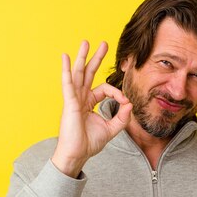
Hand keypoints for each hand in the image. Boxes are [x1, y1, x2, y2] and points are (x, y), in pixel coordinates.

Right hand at [51, 41, 132, 177]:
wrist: (77, 154)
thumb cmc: (89, 143)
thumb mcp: (111, 129)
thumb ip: (122, 117)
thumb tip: (130, 103)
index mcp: (89, 103)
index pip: (104, 89)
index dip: (116, 93)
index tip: (125, 102)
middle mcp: (80, 98)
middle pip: (89, 73)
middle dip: (96, 58)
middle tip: (103, 43)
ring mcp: (74, 99)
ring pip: (79, 74)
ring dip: (83, 57)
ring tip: (86, 42)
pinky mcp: (69, 103)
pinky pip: (68, 84)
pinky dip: (66, 70)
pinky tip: (66, 57)